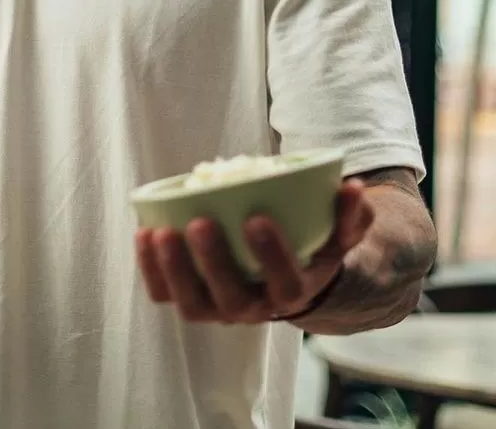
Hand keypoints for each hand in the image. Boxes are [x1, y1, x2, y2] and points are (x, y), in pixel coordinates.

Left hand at [135, 180, 374, 323]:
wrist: (285, 275)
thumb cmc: (310, 244)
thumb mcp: (338, 233)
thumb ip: (350, 214)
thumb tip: (352, 186)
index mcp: (293, 292)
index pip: (286, 284)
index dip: (271, 256)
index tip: (257, 218)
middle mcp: (255, 309)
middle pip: (234, 299)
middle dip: (215, 262)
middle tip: (201, 222)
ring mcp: (219, 308)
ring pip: (194, 304)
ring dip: (175, 271)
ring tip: (160, 233)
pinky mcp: (191, 298)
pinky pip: (166, 294)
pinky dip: (152, 272)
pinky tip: (143, 233)